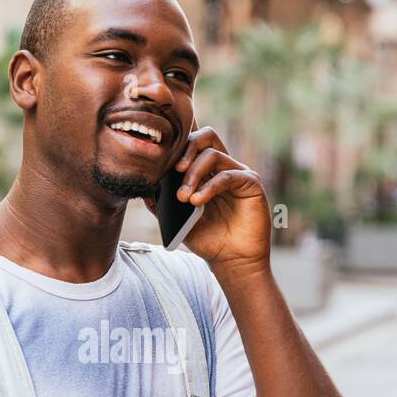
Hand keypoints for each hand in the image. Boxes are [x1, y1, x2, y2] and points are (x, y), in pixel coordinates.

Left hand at [145, 124, 271, 270]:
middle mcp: (223, 166)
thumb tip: (144, 188)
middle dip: (186, 150)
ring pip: (212, 154)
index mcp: (206, 170)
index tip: (161, 159)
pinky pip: (227, 175)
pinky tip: (196, 201)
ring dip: (193, 174)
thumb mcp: (177, 220)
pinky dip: (209, 187)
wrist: (231, 260)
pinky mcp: (251, 183)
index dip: (179, 142)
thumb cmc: (207, 239)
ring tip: (183, 197)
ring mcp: (238, 172)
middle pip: (206, 136)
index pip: (193, 143)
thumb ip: (162, 203)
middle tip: (175, 172)